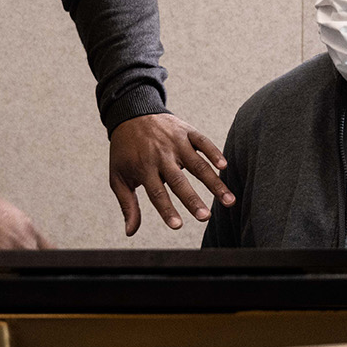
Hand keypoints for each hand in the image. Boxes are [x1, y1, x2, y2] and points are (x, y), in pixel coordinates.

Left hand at [109, 113, 233, 235]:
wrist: (130, 113)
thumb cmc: (124, 151)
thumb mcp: (118, 177)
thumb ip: (127, 205)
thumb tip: (131, 232)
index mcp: (144, 168)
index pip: (157, 193)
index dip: (167, 210)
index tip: (178, 226)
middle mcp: (161, 156)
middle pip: (179, 181)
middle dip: (193, 200)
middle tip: (206, 217)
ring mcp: (176, 143)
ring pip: (198, 165)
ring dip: (214, 183)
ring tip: (229, 200)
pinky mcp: (187, 131)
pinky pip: (203, 142)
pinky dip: (214, 153)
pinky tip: (224, 167)